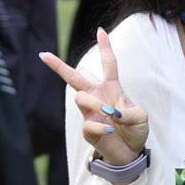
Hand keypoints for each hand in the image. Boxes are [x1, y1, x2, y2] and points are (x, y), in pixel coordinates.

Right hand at [41, 27, 150, 166]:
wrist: (131, 153)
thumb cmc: (135, 130)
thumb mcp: (141, 117)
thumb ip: (129, 111)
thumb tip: (111, 113)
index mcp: (111, 88)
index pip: (108, 64)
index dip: (105, 47)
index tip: (100, 30)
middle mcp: (97, 97)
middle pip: (74, 78)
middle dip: (58, 66)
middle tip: (43, 55)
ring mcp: (90, 113)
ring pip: (80, 98)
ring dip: (95, 104)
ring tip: (110, 114)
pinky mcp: (87, 129)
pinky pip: (88, 123)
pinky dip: (101, 127)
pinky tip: (110, 130)